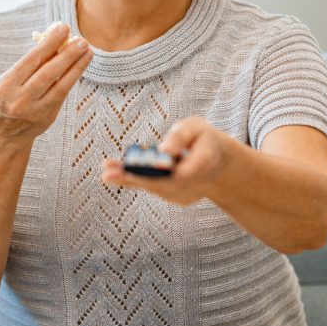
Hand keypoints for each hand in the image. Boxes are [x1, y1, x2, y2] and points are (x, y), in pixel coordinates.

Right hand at [0, 22, 92, 145]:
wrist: (1, 136)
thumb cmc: (3, 100)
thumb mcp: (5, 81)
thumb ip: (26, 65)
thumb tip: (52, 39)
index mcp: (5, 86)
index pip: (31, 60)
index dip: (49, 43)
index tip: (62, 27)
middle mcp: (20, 99)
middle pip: (48, 73)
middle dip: (67, 54)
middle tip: (81, 39)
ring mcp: (35, 110)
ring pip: (60, 84)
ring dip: (76, 65)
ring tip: (88, 50)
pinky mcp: (48, 117)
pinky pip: (63, 94)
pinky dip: (73, 77)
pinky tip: (81, 64)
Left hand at [101, 117, 230, 205]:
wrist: (219, 161)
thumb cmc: (204, 139)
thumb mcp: (196, 127)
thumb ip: (180, 136)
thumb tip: (163, 150)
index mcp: (205, 164)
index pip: (179, 174)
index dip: (155, 174)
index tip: (133, 169)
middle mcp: (197, 185)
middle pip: (162, 185)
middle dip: (134, 178)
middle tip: (108, 173)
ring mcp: (187, 195)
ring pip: (155, 188)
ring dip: (129, 180)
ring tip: (107, 170)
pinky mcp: (177, 197)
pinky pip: (154, 189)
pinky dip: (135, 181)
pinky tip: (115, 174)